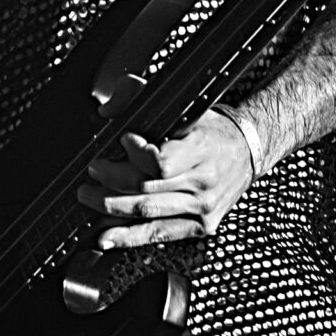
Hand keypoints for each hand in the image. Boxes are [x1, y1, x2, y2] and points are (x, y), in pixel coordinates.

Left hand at [80, 113, 254, 248]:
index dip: (136, 153)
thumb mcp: (185, 107)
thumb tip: (107, 108)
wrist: (247, 152)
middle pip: (148, 188)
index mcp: (200, 150)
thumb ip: (142, 99)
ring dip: (112, 209)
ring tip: (88, 199)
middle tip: (92, 171)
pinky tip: (107, 237)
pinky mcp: (201, 226)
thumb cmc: (211, 131)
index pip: (161, 161)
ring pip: (149, 213)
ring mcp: (202, 208)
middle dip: (112, 181)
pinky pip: (160, 234)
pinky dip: (130, 237)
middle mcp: (202, 182)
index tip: (122, 140)